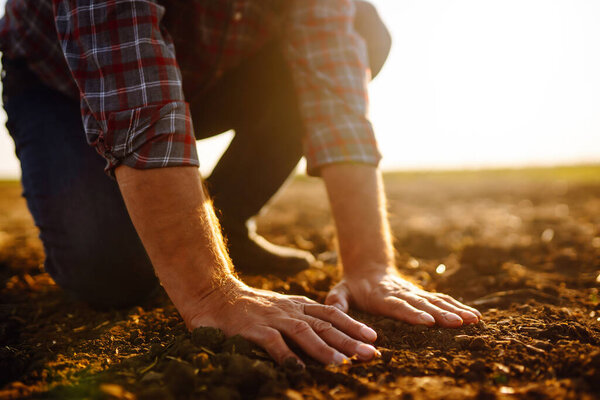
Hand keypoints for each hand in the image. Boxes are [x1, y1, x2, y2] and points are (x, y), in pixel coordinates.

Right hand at [187, 277, 379, 364]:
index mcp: (297, 305)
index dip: (353, 325)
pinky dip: (286, 355)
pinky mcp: (253, 329)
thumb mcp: (280, 308)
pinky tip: (298, 369)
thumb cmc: (250, 306)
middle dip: (350, 339)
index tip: (373, 337)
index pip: (331, 314)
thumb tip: (324, 338)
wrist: (214, 294)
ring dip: (324, 348)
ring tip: (342, 363)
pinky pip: (273, 343)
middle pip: (325, 324)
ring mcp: (272, 319)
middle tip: (371, 353)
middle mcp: (289, 310)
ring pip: (304, 332)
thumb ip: (299, 319)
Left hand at [325, 268, 481, 327]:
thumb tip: (333, 306)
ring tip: (472, 320)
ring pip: (436, 302)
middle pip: (422, 305)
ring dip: (454, 311)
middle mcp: (402, 294)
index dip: (413, 314)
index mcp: (382, 297)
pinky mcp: (422, 295)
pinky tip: (474, 316)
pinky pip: (442, 300)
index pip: (398, 306)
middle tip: (456, 323)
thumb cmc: (352, 287)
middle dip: (440, 314)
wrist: (367, 269)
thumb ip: (336, 300)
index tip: (428, 322)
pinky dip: (458, 307)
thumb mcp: (340, 292)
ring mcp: (414, 294)